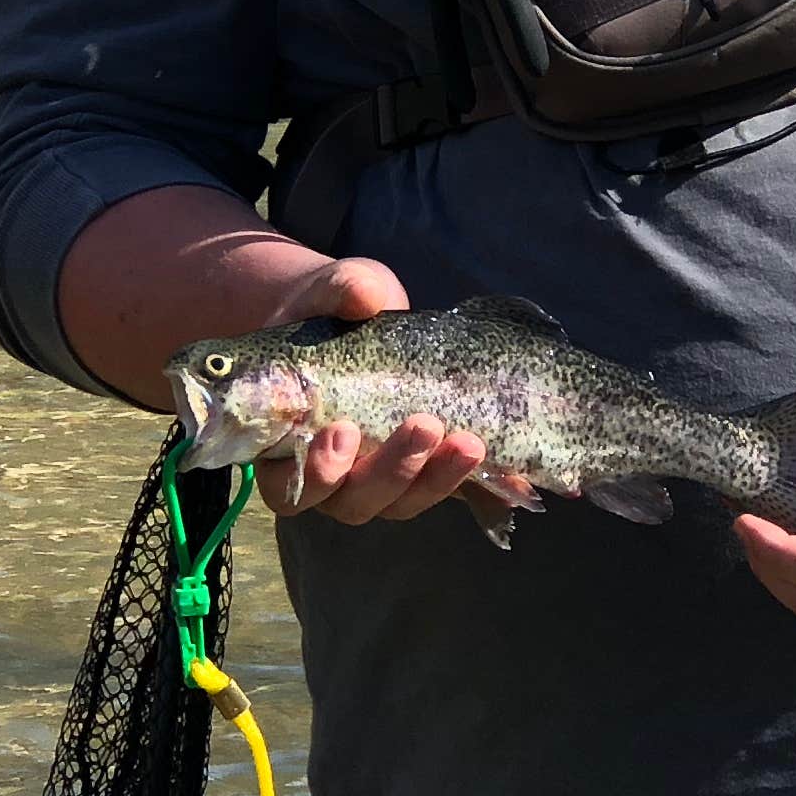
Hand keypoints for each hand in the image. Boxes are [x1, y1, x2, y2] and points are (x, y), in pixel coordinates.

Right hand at [245, 253, 502, 529]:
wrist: (361, 320)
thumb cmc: (331, 311)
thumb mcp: (332, 292)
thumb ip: (340, 292)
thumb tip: (367, 296)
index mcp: (286, 446)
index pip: (289, 486)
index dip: (316, 471)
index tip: (342, 430)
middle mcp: (330, 478)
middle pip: (353, 501)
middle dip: (392, 471)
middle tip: (423, 425)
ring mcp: (378, 482)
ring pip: (401, 503)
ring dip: (436, 479)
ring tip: (468, 442)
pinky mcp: (422, 475)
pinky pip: (448, 495)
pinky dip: (478, 486)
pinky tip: (509, 470)